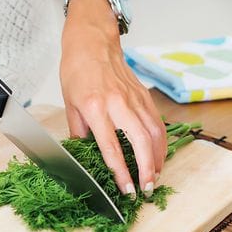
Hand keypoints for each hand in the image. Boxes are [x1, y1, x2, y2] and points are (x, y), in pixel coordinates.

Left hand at [60, 0, 166, 194]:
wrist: (92, 41)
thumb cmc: (77, 71)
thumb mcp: (70, 104)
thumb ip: (79, 132)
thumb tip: (84, 156)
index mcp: (95, 108)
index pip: (111, 147)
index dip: (121, 172)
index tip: (126, 190)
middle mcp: (118, 104)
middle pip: (140, 142)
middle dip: (146, 170)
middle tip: (147, 189)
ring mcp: (134, 99)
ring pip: (154, 133)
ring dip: (157, 158)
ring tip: (155, 177)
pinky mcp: (144, 95)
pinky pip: (157, 122)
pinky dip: (161, 142)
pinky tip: (158, 155)